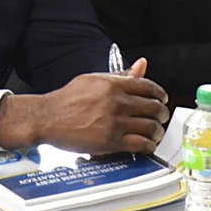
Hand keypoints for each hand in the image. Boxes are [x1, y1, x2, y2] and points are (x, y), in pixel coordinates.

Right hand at [0, 63, 168, 154]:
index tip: (162, 99)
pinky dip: (149, 146)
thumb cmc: (68, 99)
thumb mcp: (95, 79)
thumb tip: (141, 64)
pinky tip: (146, 145)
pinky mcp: (110, 141)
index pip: (149, 87)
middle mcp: (117, 102)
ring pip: (151, 127)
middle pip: (154, 107)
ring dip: (157, 131)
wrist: (48, 117)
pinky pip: (140, 144)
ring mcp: (115, 122)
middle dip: (162, 114)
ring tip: (155, 133)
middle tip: (161, 117)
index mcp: (114, 84)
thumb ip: (121, 75)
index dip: (161, 94)